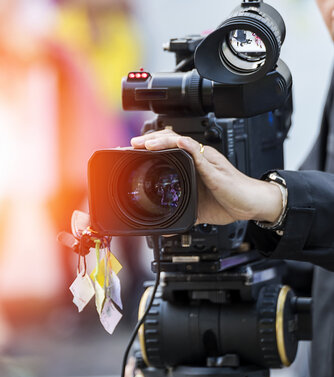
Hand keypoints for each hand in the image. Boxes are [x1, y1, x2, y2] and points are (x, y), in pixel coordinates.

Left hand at [130, 129, 282, 224]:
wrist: (251, 205)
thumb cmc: (229, 201)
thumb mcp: (197, 209)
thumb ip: (182, 214)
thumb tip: (166, 230)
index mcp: (193, 164)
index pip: (169, 148)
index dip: (151, 146)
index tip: (133, 150)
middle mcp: (198, 158)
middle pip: (171, 139)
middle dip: (150, 139)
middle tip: (132, 143)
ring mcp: (206, 160)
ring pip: (181, 142)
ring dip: (162, 140)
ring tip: (145, 143)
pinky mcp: (214, 167)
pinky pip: (199, 153)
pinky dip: (186, 147)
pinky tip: (176, 143)